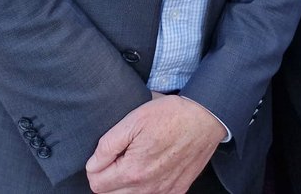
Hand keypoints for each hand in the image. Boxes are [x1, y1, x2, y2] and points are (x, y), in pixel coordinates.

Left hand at [86, 94, 225, 193]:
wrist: (206, 117)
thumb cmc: (172, 115)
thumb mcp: (134, 120)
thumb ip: (107, 145)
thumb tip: (93, 164)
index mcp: (133, 171)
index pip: (97, 184)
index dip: (96, 167)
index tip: (107, 153)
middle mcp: (148, 188)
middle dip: (110, 176)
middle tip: (122, 154)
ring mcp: (164, 191)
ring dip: (127, 182)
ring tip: (138, 159)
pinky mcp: (177, 190)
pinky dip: (147, 186)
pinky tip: (153, 166)